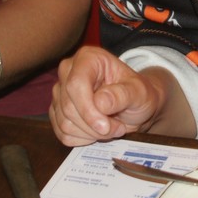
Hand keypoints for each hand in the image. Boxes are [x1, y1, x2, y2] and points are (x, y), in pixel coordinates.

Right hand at [49, 46, 170, 146]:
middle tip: (118, 127)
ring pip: (65, 123)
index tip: (106, 126)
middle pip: (68, 106)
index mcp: (88, 58)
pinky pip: (63, 134)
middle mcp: (69, 72)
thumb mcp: (139, 92)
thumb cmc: (137, 94)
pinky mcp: (57, 112)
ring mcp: (60, 93)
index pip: (75, 84)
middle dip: (94, 125)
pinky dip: (83, 138)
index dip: (88, 109)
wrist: (134, 107)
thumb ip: (122, 94)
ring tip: (111, 127)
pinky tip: (97, 131)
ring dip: (91, 133)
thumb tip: (100, 102)